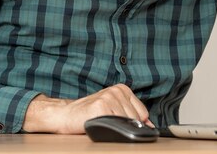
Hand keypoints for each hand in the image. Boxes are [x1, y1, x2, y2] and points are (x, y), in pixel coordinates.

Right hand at [22, 84, 153, 133]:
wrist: (66, 115)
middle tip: (107, 122)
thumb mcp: (114, 110)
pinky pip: (116, 124)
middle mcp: (117, 91)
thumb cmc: (90, 114)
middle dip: (124, 125)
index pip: (143, 113)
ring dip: (115, 127)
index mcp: (122, 89)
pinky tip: (98, 122)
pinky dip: (108, 128)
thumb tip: (150, 126)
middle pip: (136, 119)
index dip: (135, 123)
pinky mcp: (101, 106)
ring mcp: (109, 97)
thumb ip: (132, 115)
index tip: (120, 123)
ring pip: (127, 123)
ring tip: (102, 122)